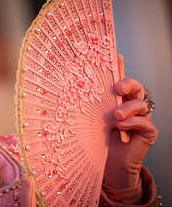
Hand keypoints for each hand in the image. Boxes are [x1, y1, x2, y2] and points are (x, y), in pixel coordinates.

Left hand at [103, 55, 157, 202]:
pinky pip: (146, 123)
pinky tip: (121, 128)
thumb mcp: (92, 120)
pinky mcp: (148, 133)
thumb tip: (73, 87)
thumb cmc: (98, 142)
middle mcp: (131, 107)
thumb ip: (90, 106)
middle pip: (137, 87)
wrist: (108, 166)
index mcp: (118, 101)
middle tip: (116, 87)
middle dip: (128, 83)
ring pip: (143, 104)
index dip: (120, 67)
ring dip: (128, 107)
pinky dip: (134, 123)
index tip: (115, 54)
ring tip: (114, 116)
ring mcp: (141, 119)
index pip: (121, 80)